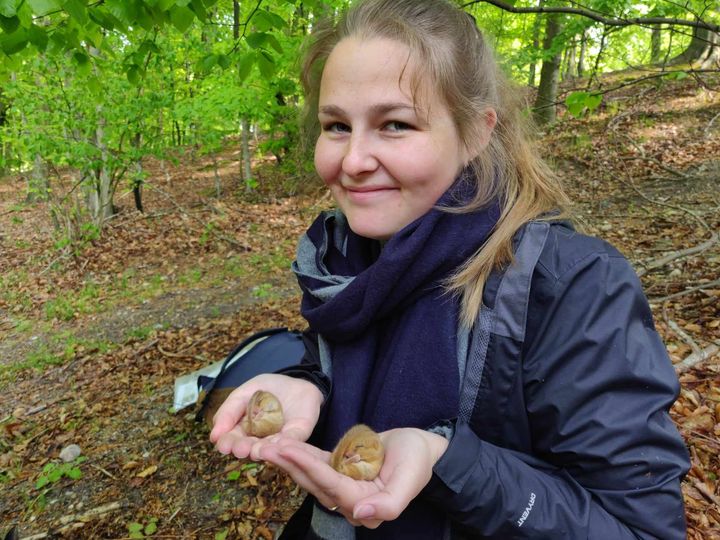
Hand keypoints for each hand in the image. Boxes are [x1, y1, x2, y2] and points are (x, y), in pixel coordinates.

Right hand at [209, 373, 323, 459]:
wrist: (297, 382)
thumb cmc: (268, 389)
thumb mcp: (244, 393)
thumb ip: (229, 410)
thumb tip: (214, 436)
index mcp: (243, 431)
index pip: (232, 440)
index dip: (227, 443)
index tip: (223, 445)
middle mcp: (260, 440)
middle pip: (248, 448)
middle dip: (243, 449)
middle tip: (240, 449)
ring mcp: (279, 439)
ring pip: (269, 448)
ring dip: (262, 450)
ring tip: (256, 451)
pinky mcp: (298, 434)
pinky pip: (291, 440)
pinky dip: (285, 443)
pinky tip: (278, 444)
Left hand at [258, 427, 448, 528]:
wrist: (422, 448)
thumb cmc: (417, 462)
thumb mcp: (409, 480)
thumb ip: (390, 503)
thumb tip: (362, 513)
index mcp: (366, 506)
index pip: (332, 487)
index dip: (309, 468)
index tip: (288, 450)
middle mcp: (350, 501)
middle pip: (314, 483)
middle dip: (290, 465)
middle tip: (265, 448)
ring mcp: (343, 486)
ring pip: (311, 475)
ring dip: (289, 460)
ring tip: (267, 446)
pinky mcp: (340, 471)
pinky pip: (317, 464)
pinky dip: (301, 455)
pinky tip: (283, 445)